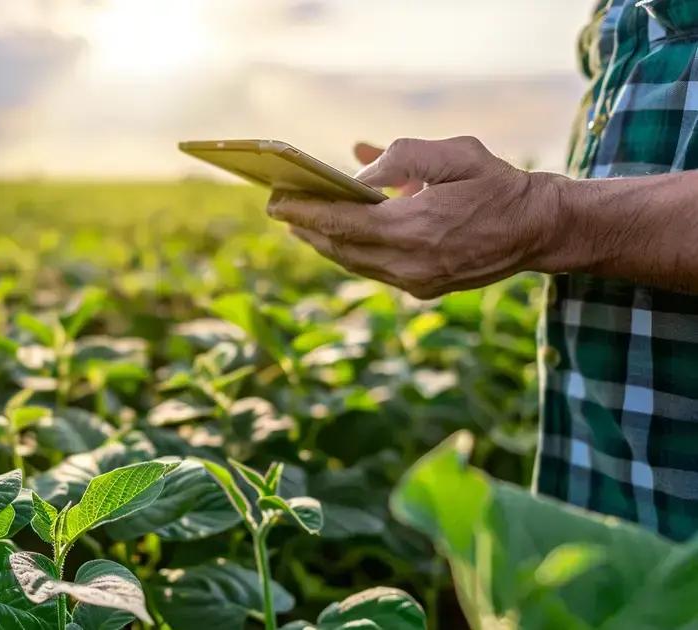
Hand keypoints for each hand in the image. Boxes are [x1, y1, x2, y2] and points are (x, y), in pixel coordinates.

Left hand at [267, 136, 563, 298]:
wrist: (540, 229)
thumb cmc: (498, 183)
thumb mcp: (454, 153)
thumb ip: (402, 158)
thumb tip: (359, 170)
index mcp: (417, 227)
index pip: (344, 222)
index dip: (305, 211)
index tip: (276, 200)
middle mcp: (412, 262)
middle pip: (341, 248)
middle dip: (307, 227)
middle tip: (278, 208)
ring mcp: (418, 281)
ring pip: (355, 264)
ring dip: (324, 243)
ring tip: (299, 222)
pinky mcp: (424, 288)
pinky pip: (374, 270)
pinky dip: (351, 253)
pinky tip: (336, 238)